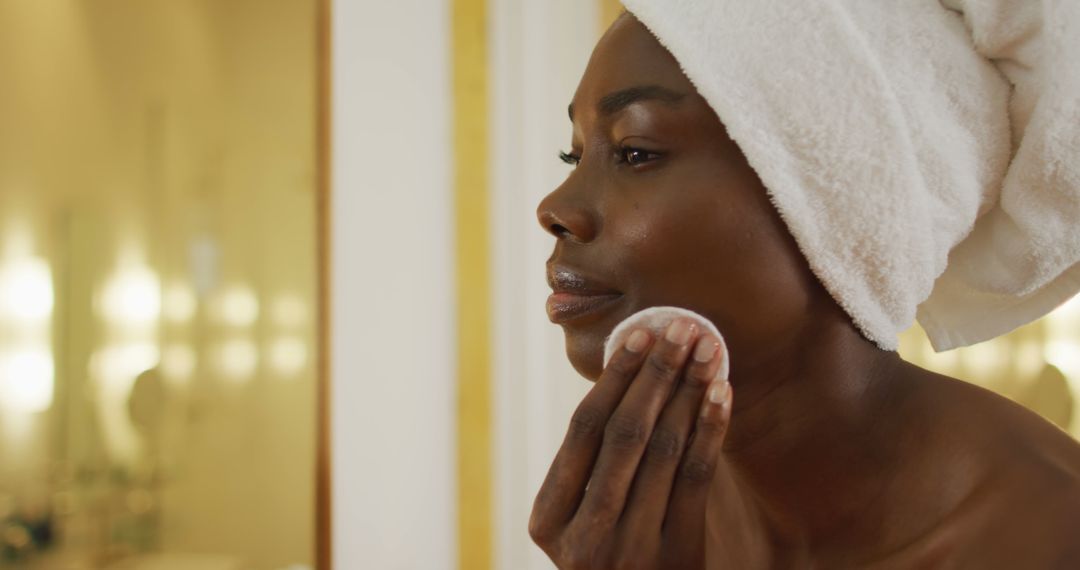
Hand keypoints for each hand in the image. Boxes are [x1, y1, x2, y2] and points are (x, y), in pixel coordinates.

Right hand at [530, 318, 732, 568]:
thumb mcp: (580, 521)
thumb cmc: (610, 552)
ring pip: (663, 449)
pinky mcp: (678, 556)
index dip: (613, 379)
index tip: (640, 337)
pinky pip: (697, 477)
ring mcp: (631, 549)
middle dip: (655, 373)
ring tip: (705, 349)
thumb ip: (589, 469)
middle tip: (680, 327)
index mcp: (549, 520)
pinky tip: (720, 392)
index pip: (583, 430)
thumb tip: (625, 374)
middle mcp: (584, 536)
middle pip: (624, 433)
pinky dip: (709, 429)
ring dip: (687, 390)